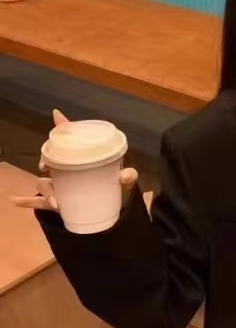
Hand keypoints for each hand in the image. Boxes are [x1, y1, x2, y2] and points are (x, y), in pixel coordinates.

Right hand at [11, 109, 138, 212]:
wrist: (112, 212)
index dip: (63, 126)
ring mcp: (61, 187)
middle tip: (45, 166)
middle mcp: (68, 171)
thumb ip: (128, 177)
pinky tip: (15, 200)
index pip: (71, 140)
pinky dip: (27, 201)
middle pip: (50, 159)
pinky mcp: (57, 203)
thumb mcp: (124, 183)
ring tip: (56, 204)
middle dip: (45, 160)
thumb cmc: (116, 191)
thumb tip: (126, 174)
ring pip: (44, 183)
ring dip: (46, 192)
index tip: (58, 115)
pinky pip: (38, 202)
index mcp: (83, 160)